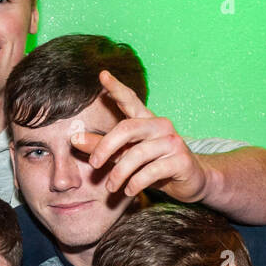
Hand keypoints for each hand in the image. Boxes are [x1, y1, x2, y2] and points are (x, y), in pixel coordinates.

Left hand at [72, 70, 210, 200]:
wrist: (190, 181)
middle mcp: (160, 126)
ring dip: (119, 173)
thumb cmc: (154, 165)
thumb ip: (103, 146)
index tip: (102, 75)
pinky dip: (135, 183)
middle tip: (93, 165)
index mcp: (146, 120)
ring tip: (111, 187)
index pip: (130, 100)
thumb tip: (75, 139)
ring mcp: (172, 142)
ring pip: (137, 154)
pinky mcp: (181, 160)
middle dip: (105, 147)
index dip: (116, 87)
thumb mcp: (126, 155)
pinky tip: (128, 191)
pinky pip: (151, 171)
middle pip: (126, 128)